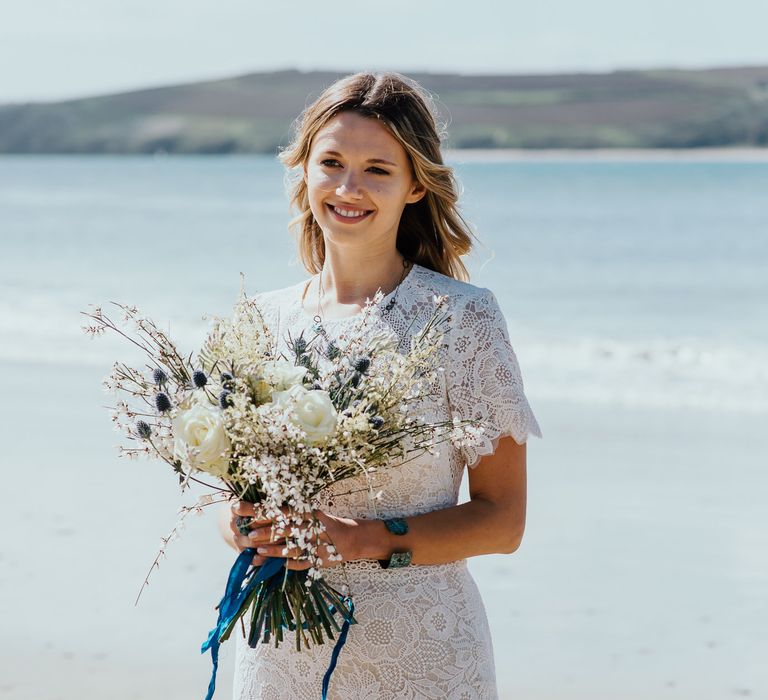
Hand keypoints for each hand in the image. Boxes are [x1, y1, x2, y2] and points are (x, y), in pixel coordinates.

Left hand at [230, 501, 358, 569]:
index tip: (250, 514)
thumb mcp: (313, 514)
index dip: (266, 513)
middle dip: (267, 532)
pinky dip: (291, 564)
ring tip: (258, 552)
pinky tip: (278, 566)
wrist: (352, 538)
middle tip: (249, 534)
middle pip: (286, 529)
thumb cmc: (326, 524)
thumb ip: (293, 515)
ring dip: (275, 550)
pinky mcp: (320, 559)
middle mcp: (312, 528)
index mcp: (309, 514)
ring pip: (292, 547)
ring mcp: (316, 544)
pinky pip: (303, 563)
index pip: (284, 512)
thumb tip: (264, 514)